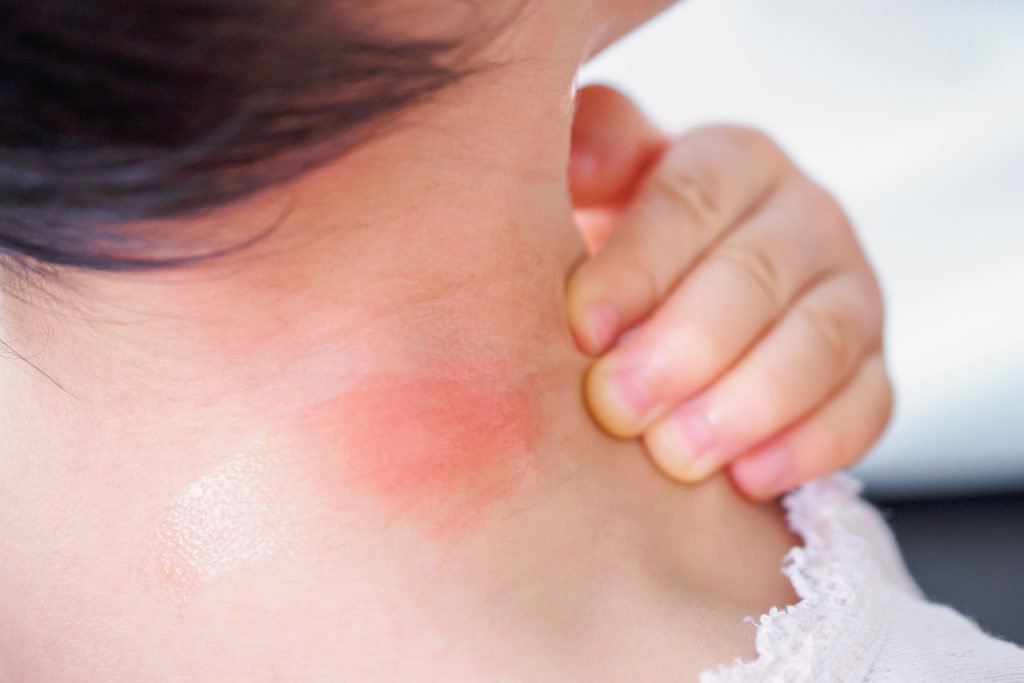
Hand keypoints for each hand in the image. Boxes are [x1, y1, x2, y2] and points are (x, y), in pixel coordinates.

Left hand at [566, 85, 892, 499]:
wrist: (680, 309)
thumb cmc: (623, 255)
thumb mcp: (596, 191)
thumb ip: (589, 155)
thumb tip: (585, 154)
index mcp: (729, 162)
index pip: (690, 200)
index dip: (637, 267)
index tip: (582, 328)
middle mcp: (802, 217)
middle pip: (754, 275)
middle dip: (684, 348)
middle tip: (617, 406)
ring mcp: (850, 293)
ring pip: (818, 343)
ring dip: (746, 404)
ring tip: (676, 456)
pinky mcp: (871, 368)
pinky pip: (865, 406)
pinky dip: (811, 446)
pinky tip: (749, 479)